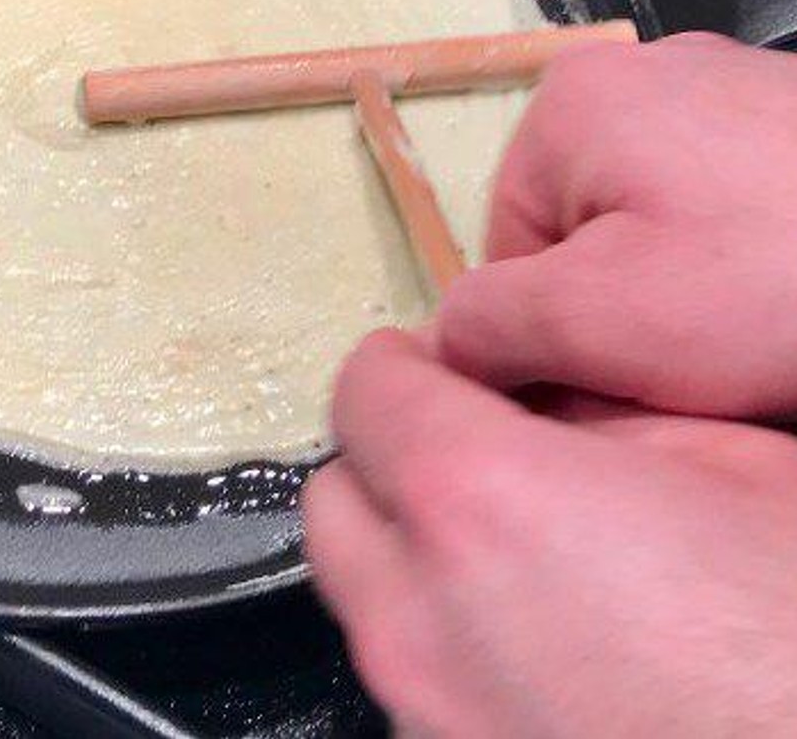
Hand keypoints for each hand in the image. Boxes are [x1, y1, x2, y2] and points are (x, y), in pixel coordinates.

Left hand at [304, 329, 796, 736]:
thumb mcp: (726, 461)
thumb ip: (591, 403)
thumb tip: (533, 390)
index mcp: (478, 507)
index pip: (363, 392)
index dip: (407, 362)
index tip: (444, 364)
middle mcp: (419, 619)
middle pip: (338, 498)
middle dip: (391, 455)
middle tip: (473, 444)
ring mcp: (426, 709)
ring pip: (364, 592)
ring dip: (410, 548)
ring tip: (514, 543)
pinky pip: (410, 668)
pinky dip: (442, 630)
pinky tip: (534, 628)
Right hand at [438, 32, 796, 417]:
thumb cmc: (779, 282)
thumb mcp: (597, 320)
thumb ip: (487, 326)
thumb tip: (442, 345)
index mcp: (567, 106)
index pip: (505, 256)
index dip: (550, 340)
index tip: (614, 384)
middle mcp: (642, 75)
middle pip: (582, 238)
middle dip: (623, 314)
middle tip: (691, 370)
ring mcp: (729, 91)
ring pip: (659, 231)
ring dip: (687, 297)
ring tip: (750, 342)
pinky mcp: (793, 124)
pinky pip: (729, 212)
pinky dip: (749, 267)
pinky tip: (786, 307)